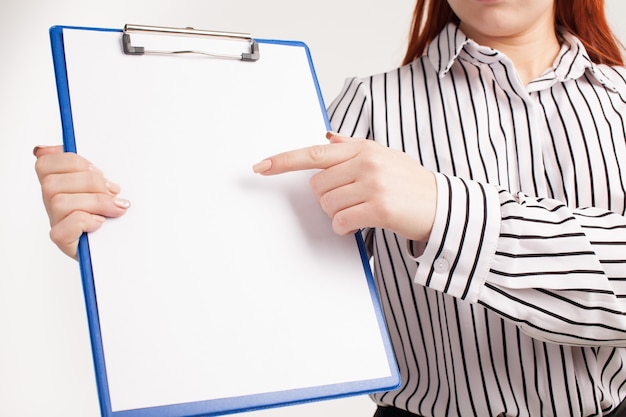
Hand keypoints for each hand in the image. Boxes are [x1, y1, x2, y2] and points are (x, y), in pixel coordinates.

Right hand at [33, 145, 129, 259]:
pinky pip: (68, 224)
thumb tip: (54, 148)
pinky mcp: (64, 241)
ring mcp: (56, 222)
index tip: (95, 171)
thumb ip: (85, 167)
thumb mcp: (101, 185)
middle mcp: (51, 203)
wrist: (118, 246)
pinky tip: (101, 222)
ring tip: (115, 208)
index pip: (46, 162)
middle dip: (90, 182)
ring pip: (60, 202)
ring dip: (95, 202)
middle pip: (53, 183)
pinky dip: (87, 220)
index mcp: (58, 185)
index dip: (72, 162)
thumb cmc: (109, 216)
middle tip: (112, 192)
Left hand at [252, 132, 436, 241]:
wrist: (443, 206)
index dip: (283, 160)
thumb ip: (353, 147)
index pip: (314, 153)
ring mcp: (373, 184)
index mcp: (362, 148)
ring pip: (328, 205)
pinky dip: (346, 227)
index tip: (261, 167)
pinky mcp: (379, 207)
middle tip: (351, 200)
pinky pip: (342, 221)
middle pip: (317, 186)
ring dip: (338, 214)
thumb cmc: (411, 183)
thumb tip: (328, 138)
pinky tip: (361, 223)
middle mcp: (366, 162)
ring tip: (361, 210)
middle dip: (328, 198)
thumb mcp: (384, 156)